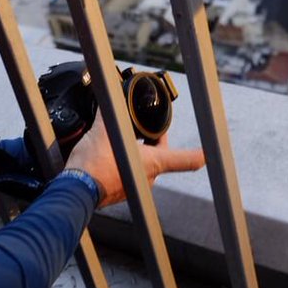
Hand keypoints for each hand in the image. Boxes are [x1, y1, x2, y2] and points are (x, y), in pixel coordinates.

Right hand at [65, 111, 204, 207]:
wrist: (74, 189)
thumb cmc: (93, 165)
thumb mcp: (104, 130)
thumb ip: (111, 111)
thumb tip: (112, 94)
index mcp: (154, 163)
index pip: (188, 159)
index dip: (202, 153)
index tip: (212, 151)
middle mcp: (148, 177)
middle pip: (160, 156)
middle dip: (150, 140)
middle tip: (141, 128)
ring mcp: (135, 188)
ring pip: (142, 164)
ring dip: (134, 152)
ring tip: (119, 141)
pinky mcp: (120, 193)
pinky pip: (127, 173)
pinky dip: (121, 164)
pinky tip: (107, 156)